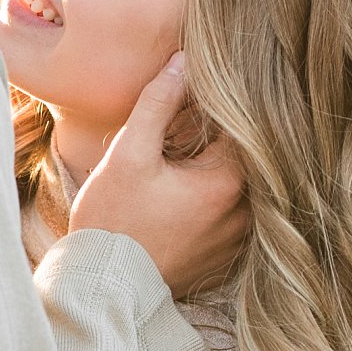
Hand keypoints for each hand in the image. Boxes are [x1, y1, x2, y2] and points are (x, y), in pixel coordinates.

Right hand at [70, 52, 247, 296]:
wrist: (105, 288)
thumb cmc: (113, 221)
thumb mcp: (128, 155)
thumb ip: (158, 103)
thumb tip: (183, 62)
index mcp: (229, 182)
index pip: (242, 124)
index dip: (215, 105)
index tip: (191, 99)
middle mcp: (246, 212)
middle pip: (245, 155)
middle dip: (217, 137)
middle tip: (182, 131)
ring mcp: (240, 238)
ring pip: (241, 185)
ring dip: (217, 169)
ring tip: (181, 162)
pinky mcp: (227, 256)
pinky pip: (233, 214)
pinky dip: (215, 198)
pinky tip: (182, 196)